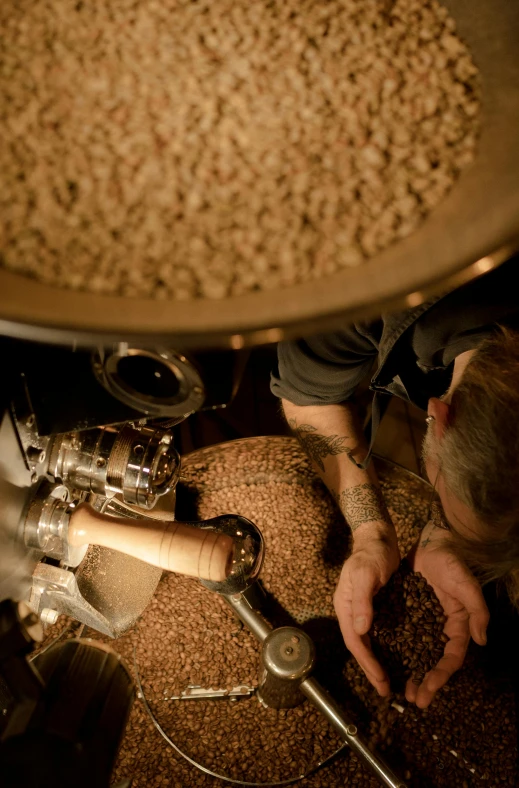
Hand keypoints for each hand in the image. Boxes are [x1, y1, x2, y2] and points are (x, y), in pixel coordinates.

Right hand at [333, 530, 399, 696]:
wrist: (378, 537)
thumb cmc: (371, 554)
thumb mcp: (366, 574)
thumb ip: (362, 601)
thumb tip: (360, 630)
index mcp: (345, 606)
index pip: (355, 642)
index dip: (367, 663)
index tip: (381, 680)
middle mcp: (352, 612)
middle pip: (360, 647)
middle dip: (372, 670)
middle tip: (386, 691)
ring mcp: (364, 611)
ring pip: (370, 643)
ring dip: (379, 662)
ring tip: (391, 682)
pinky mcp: (376, 608)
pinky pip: (380, 633)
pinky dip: (387, 648)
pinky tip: (399, 657)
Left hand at [405, 522, 488, 707]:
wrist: (431, 542)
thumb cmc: (451, 563)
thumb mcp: (467, 585)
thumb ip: (478, 611)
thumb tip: (481, 641)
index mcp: (457, 625)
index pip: (451, 657)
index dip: (441, 675)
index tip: (428, 690)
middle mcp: (440, 628)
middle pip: (433, 661)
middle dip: (425, 682)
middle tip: (413, 699)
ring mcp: (423, 622)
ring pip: (416, 653)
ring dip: (410, 672)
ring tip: (399, 689)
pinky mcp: (407, 614)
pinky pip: (401, 636)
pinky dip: (396, 651)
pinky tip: (384, 662)